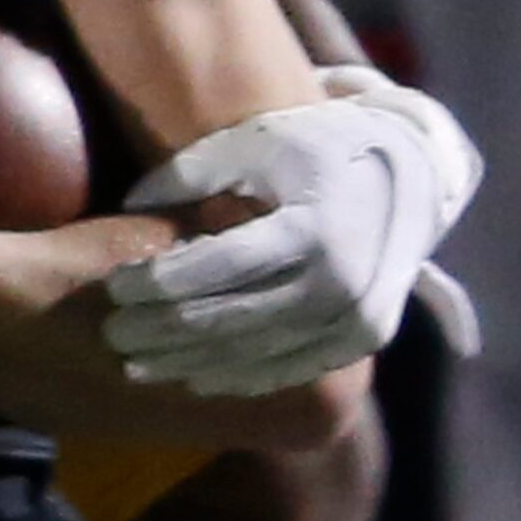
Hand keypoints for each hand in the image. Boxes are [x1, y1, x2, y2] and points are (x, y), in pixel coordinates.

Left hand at [103, 77, 481, 396]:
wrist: (406, 173)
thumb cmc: (314, 146)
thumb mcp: (256, 142)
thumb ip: (193, 172)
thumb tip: (131, 206)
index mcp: (311, 228)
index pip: (219, 266)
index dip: (161, 280)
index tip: (114, 284)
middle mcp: (339, 282)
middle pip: (235, 319)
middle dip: (167, 332)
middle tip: (114, 335)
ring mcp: (357, 317)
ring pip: (260, 355)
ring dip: (196, 365)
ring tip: (141, 365)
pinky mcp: (364, 336)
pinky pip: (294, 368)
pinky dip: (243, 377)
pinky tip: (198, 377)